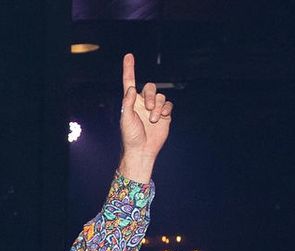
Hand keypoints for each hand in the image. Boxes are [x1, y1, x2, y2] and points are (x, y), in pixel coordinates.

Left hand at [117, 53, 172, 178]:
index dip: (129, 69)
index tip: (128, 56)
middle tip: (148, 108)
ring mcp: (154, 109)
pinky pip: (169, 105)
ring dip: (158, 107)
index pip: (130, 82)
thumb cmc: (130, 137)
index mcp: (131, 102)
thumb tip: (132, 88)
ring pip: (161, 97)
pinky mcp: (164, 115)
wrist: (142, 150)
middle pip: (151, 88)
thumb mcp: (126, 119)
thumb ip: (128, 103)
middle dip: (151, 95)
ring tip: (153, 119)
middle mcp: (143, 103)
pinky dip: (166, 109)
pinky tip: (162, 118)